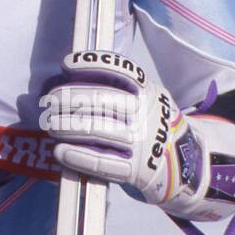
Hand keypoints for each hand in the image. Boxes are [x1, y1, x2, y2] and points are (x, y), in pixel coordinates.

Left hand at [41, 50, 196, 205]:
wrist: (186, 163)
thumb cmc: (148, 124)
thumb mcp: (143, 99)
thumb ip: (112, 89)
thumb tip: (62, 81)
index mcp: (147, 91)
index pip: (121, 70)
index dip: (91, 64)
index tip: (66, 65)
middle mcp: (147, 113)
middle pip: (102, 99)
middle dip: (68, 98)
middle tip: (48, 102)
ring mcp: (143, 142)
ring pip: (99, 129)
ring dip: (67, 126)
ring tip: (50, 125)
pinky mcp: (138, 170)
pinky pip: (104, 163)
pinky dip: (79, 157)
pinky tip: (60, 152)